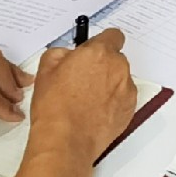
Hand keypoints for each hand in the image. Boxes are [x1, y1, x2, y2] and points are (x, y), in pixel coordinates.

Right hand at [25, 30, 135, 162]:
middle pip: (115, 58)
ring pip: (119, 79)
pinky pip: (123, 98)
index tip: (93, 50)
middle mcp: (118, 68)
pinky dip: (112, 101)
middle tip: (81, 79)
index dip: (101, 42)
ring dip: (107, 84)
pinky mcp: (129, 109)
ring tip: (85, 99)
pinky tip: (93, 111)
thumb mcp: (46, 69)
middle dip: (101, 65)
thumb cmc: (56, 108)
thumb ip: (61, 53)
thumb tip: (67, 54)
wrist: (67, 140)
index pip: (113, 35)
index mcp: (99, 53)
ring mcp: (126, 90)